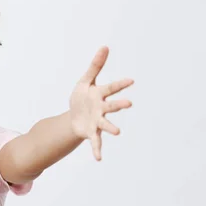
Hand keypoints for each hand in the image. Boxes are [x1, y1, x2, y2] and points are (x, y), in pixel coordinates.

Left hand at [69, 46, 133, 160]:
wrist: (74, 117)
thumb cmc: (82, 97)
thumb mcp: (85, 81)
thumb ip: (95, 66)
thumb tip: (105, 46)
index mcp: (100, 94)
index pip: (111, 88)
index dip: (120, 84)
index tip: (131, 80)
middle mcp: (101, 108)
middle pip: (111, 106)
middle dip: (119, 105)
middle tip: (129, 104)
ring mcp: (97, 121)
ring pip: (106, 124)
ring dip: (111, 128)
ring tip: (118, 132)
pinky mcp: (91, 132)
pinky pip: (95, 142)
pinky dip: (97, 150)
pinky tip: (98, 159)